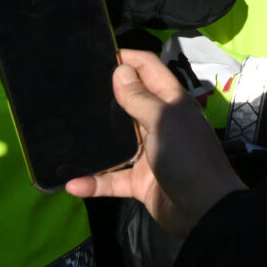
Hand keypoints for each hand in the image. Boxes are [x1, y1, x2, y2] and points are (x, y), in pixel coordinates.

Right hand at [65, 49, 245, 238]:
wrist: (205, 211)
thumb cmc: (188, 156)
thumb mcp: (164, 121)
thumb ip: (140, 98)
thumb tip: (120, 70)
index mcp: (171, 103)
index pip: (148, 69)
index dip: (126, 59)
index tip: (95, 55)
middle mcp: (159, 124)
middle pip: (128, 103)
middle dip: (103, 96)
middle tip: (68, 89)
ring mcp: (148, 154)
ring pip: (115, 142)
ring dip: (94, 141)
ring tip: (62, 131)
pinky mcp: (139, 182)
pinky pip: (111, 180)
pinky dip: (93, 182)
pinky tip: (71, 183)